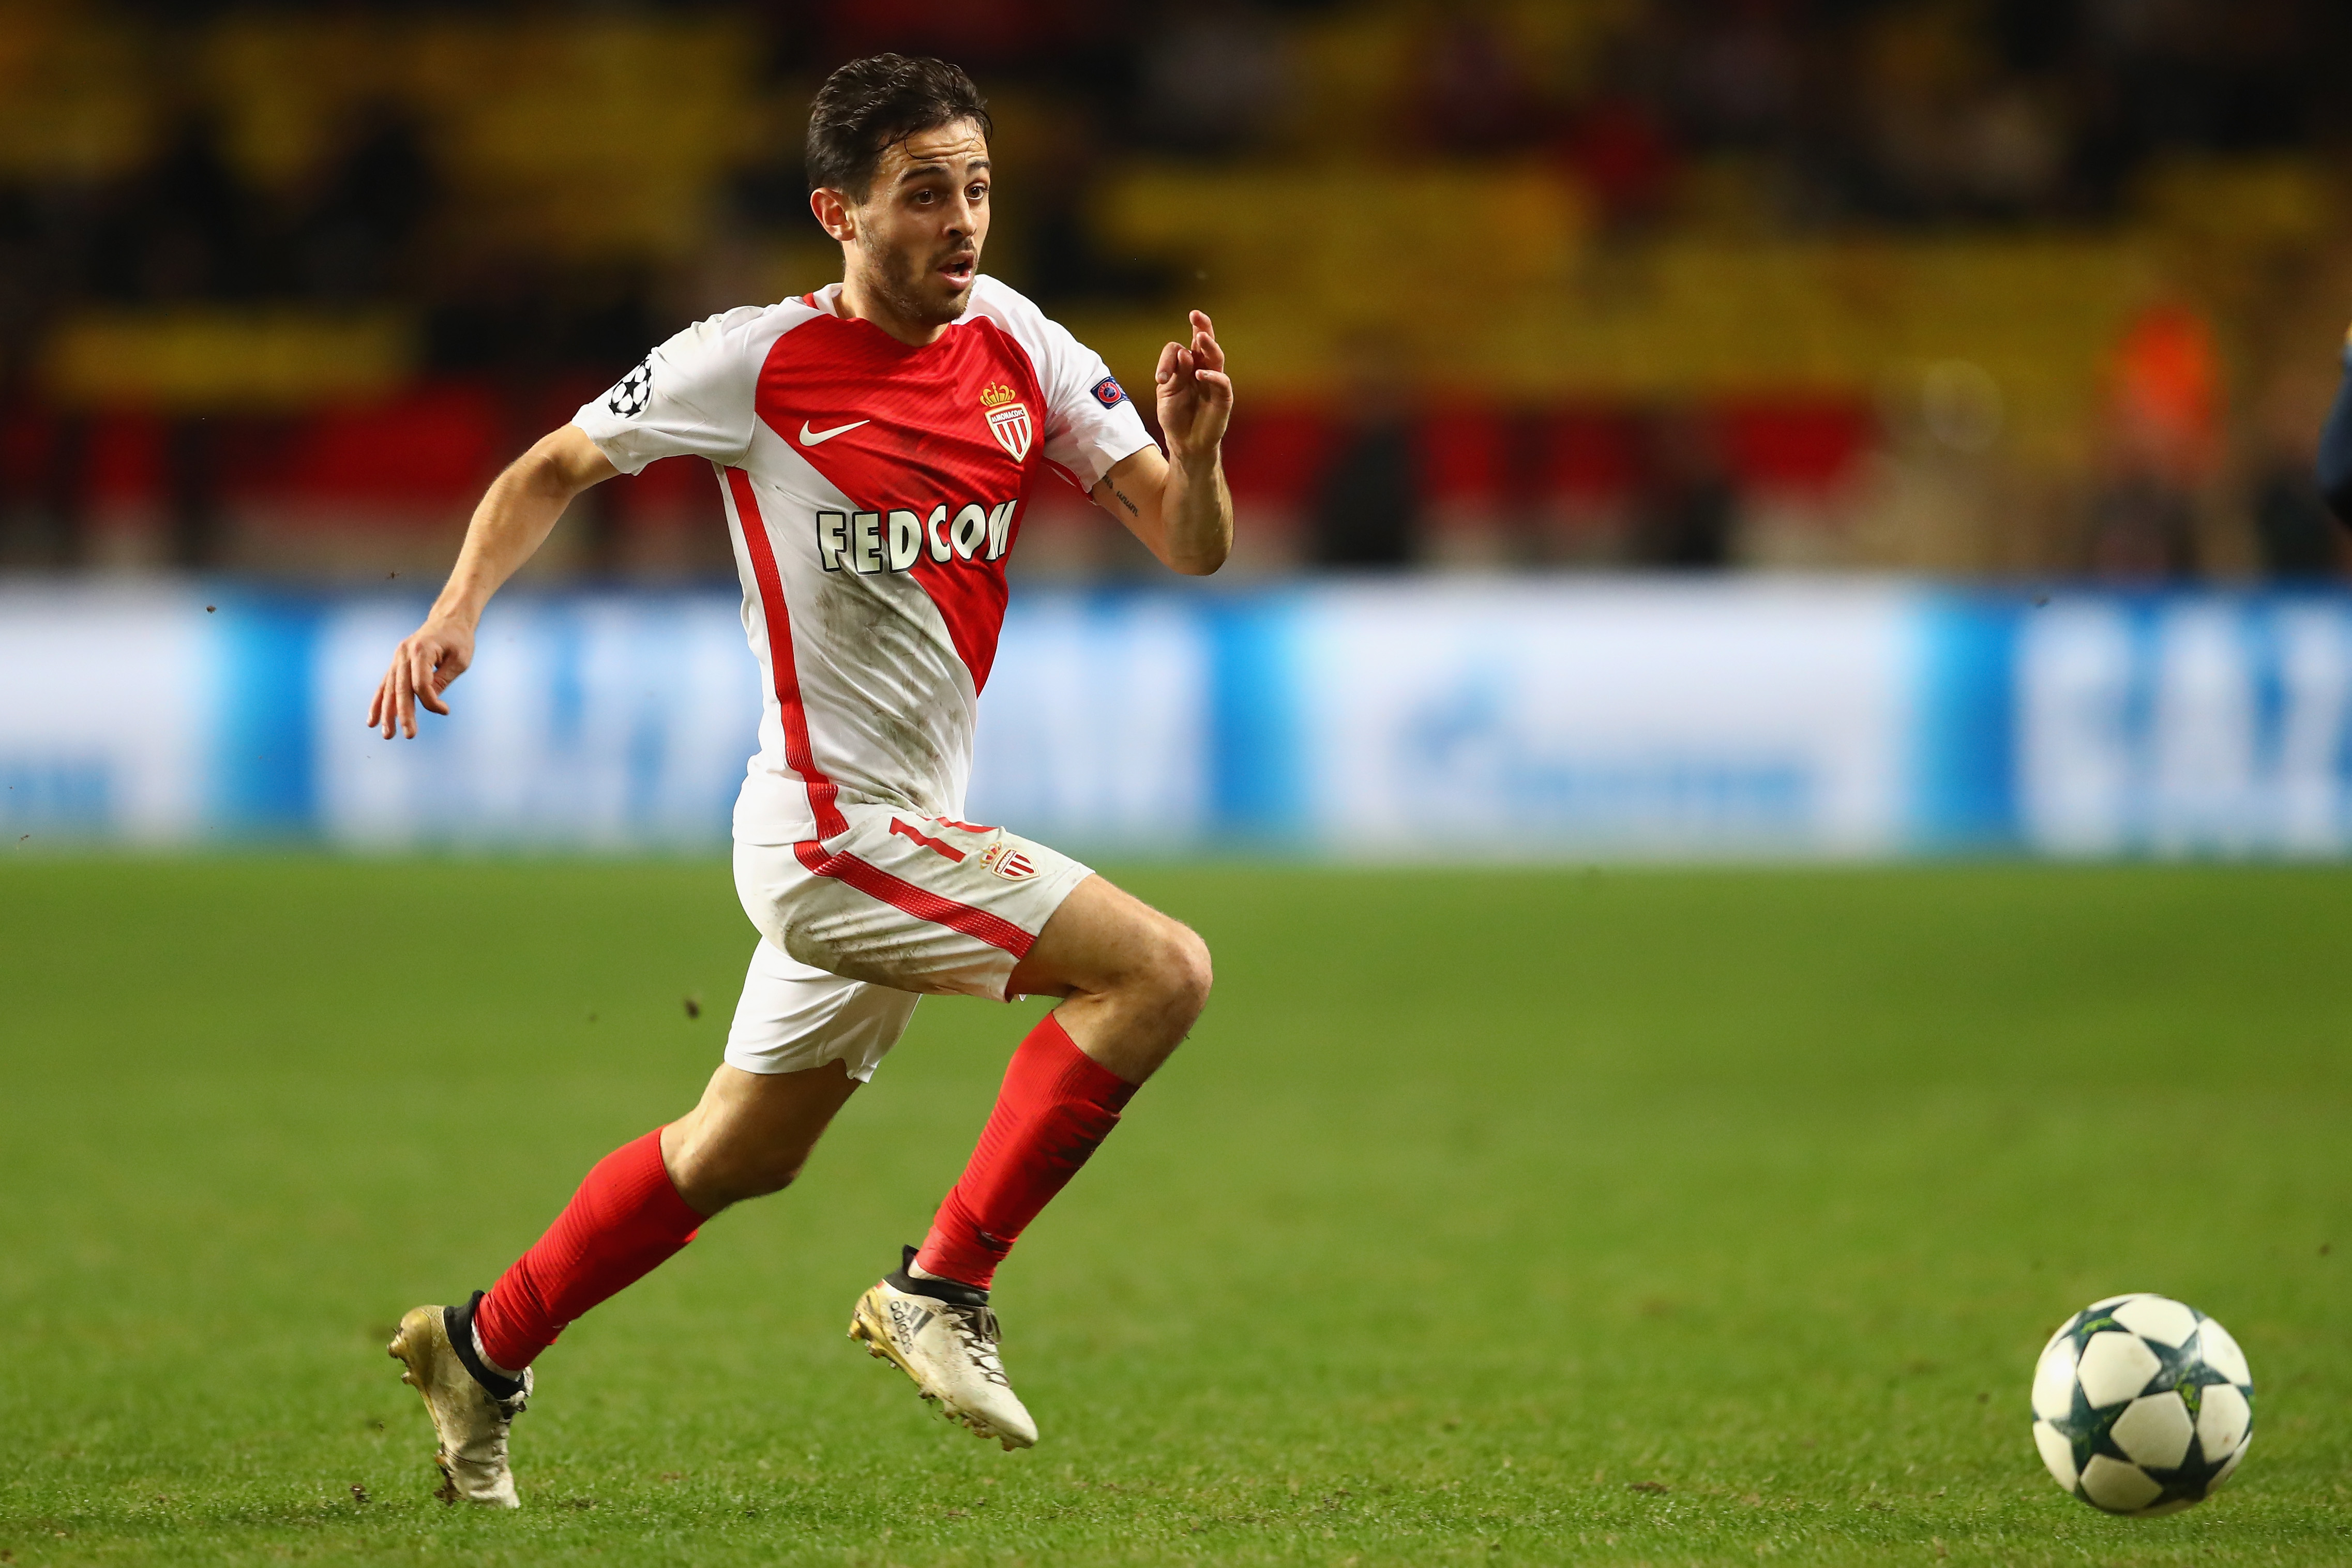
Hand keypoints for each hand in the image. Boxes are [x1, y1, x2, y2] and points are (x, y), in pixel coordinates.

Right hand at [367, 615, 474, 738]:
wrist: (448, 619)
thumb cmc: (458, 640)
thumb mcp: (459, 660)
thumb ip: (442, 680)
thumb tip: (431, 704)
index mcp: (422, 649)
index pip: (421, 683)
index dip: (431, 701)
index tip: (446, 710)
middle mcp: (404, 653)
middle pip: (402, 688)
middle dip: (404, 714)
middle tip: (409, 735)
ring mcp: (397, 658)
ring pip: (389, 689)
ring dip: (387, 713)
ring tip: (388, 734)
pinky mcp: (396, 663)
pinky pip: (384, 685)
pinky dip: (379, 703)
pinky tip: (373, 720)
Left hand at [1154, 309, 1231, 464]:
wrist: (1185, 443)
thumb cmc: (1175, 416)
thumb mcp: (1167, 394)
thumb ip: (1175, 374)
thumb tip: (1185, 353)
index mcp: (1185, 366)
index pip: (1179, 350)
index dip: (1168, 359)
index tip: (1160, 378)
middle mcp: (1202, 369)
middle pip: (1204, 344)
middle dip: (1201, 327)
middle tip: (1195, 314)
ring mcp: (1214, 382)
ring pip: (1215, 357)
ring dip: (1209, 345)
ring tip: (1202, 336)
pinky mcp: (1223, 397)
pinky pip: (1221, 382)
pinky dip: (1212, 376)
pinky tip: (1200, 374)